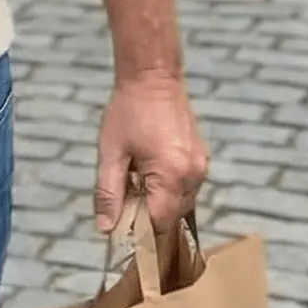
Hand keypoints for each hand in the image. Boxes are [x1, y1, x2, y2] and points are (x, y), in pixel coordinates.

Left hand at [94, 71, 208, 233]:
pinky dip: (169, 189)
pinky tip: (150, 171)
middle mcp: (193, 175)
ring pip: (181, 204)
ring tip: (136, 178)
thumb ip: (108, 193)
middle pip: (172, 217)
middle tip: (125, 196)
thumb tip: (106, 229)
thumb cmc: (128, 112)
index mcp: (171, 174)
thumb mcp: (111, 153)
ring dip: (159, 202)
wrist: (153, 78)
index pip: (159, 224)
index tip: (121, 223)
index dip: (139, 230)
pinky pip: (187, 188)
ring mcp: (201, 167)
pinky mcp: (202, 159)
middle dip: (148, 215)